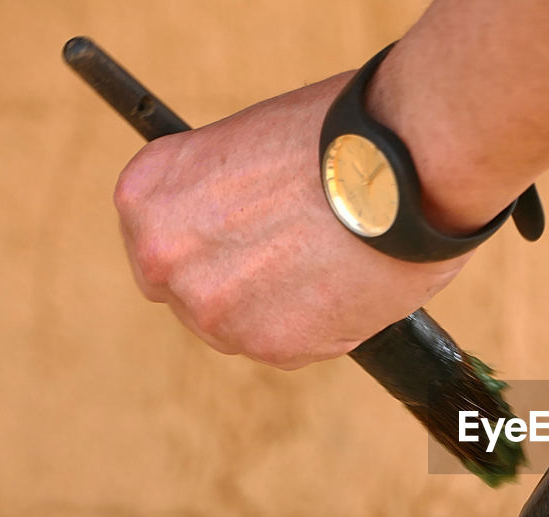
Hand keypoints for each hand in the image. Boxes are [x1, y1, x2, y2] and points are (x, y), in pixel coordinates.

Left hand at [113, 73, 468, 368]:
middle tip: (290, 261)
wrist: (402, 165)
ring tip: (331, 268)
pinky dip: (320, 327)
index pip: (157, 244)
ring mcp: (215, 309)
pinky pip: (291, 347)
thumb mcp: (249, 142)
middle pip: (191, 295)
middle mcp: (163, 258)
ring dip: (279, 310)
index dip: (206, 244)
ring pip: (240, 329)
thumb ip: (223, 193)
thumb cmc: (338, 136)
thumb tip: (241, 228)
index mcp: (147, 198)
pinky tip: (348, 286)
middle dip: (237, 284)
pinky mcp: (272, 346)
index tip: (241, 240)